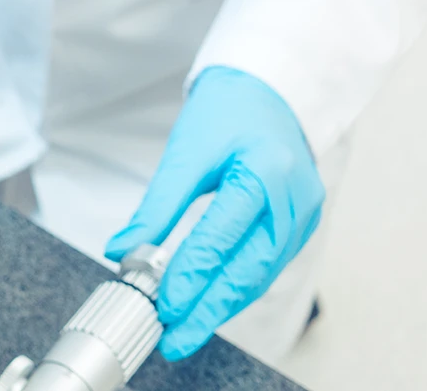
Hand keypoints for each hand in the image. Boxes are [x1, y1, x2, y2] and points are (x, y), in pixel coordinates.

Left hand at [105, 66, 323, 360]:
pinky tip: (210, 304)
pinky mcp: (300, 225)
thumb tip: (122, 251)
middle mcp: (294, 200)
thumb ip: (156, 206)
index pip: (223, 235)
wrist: (268, 89)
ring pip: (261, 275)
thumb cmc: (227, 112)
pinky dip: (237, 286)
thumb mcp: (185, 152)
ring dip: (222, 305)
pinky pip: (267, 265)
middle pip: (249, 268)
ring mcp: (303, 215)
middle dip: (208, 308)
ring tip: (185, 330)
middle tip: (173, 337)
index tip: (161, 305)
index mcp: (265, 172)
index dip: (191, 275)